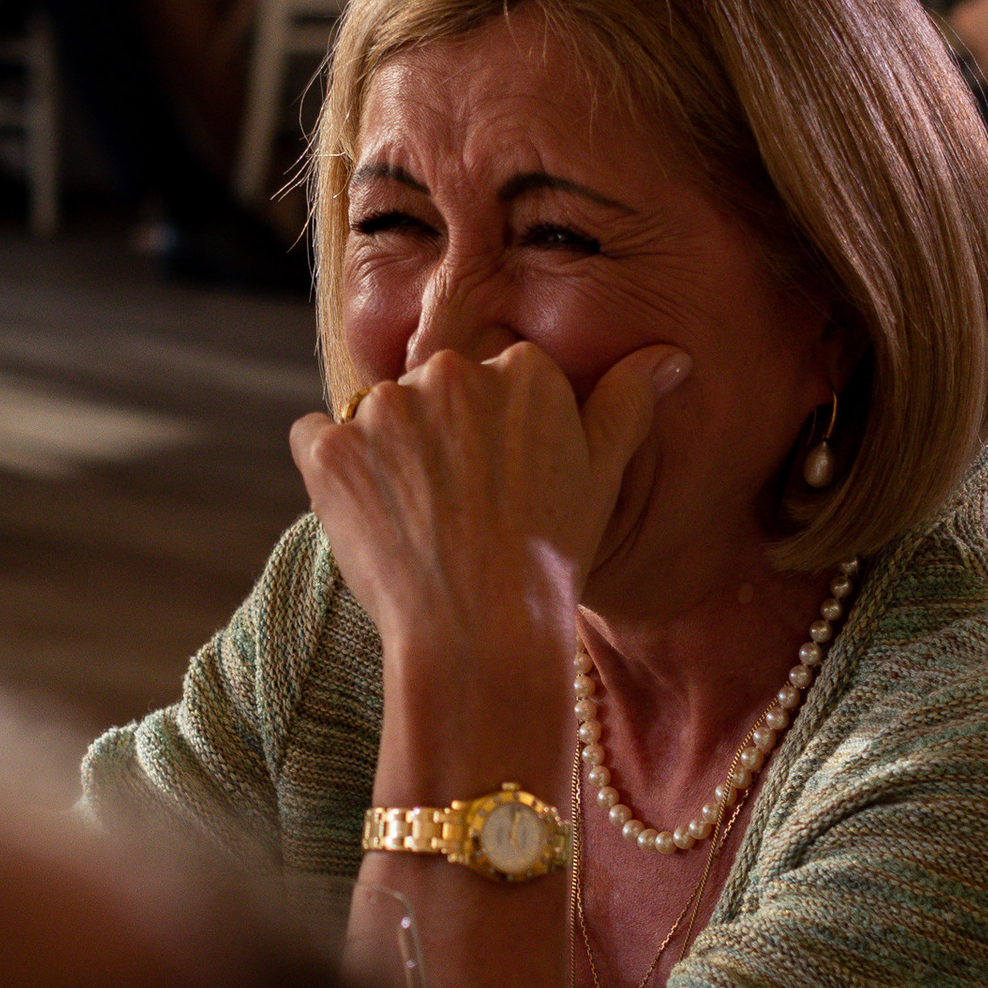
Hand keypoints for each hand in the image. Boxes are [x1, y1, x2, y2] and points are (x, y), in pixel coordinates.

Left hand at [289, 343, 688, 669]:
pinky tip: (368, 517)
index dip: (494, 436)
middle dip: (438, 438)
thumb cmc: (551, 556)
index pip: (494, 378)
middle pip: (432, 390)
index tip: (502, 485)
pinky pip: (315, 438)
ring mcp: (382, 408)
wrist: (481, 632)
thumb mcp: (603, 474)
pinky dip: (331, 471)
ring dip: (386, 454)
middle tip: (460, 510)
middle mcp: (449, 371)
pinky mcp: (329, 448)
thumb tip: (672, 355)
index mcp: (521, 367)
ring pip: (375, 414)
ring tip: (420, 522)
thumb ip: (628, 400)